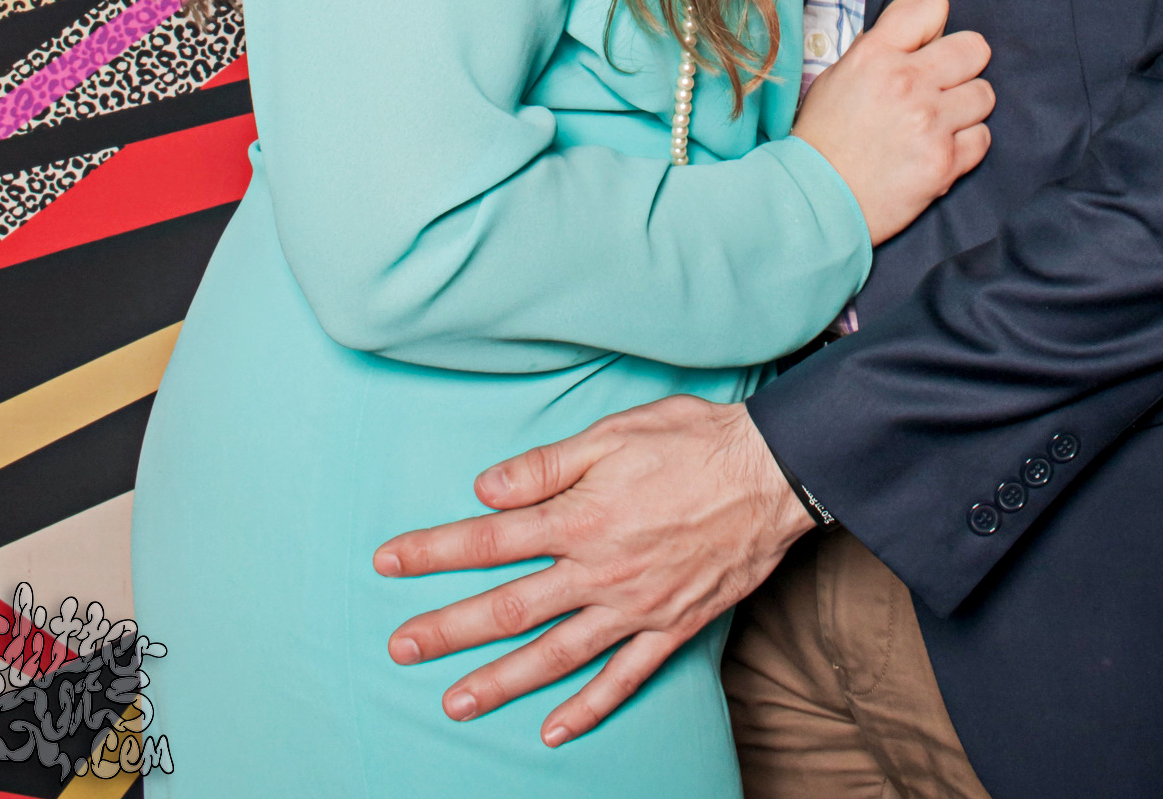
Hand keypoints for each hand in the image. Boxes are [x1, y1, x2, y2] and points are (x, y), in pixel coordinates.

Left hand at [375, 395, 809, 743]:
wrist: (773, 472)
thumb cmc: (693, 440)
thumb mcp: (614, 432)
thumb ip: (547, 465)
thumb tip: (485, 486)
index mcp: (581, 516)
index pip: (490, 538)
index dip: (435, 550)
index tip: (388, 561)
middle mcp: (600, 570)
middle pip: (510, 607)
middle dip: (448, 629)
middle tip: (401, 646)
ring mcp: (635, 606)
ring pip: (556, 654)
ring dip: (501, 680)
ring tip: (454, 702)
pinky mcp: (672, 626)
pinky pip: (624, 678)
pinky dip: (589, 708)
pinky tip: (555, 730)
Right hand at [792, 0, 992, 242]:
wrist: (816, 200)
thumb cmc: (824, 138)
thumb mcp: (839, 76)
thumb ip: (882, 50)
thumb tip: (924, 35)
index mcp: (876, 54)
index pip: (932, 5)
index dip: (934, 25)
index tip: (927, 44)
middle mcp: (906, 82)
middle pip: (974, 48)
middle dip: (963, 65)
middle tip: (943, 85)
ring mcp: (928, 123)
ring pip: (984, 94)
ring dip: (965, 107)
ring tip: (938, 122)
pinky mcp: (944, 162)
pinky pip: (982, 137)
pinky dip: (965, 144)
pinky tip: (938, 148)